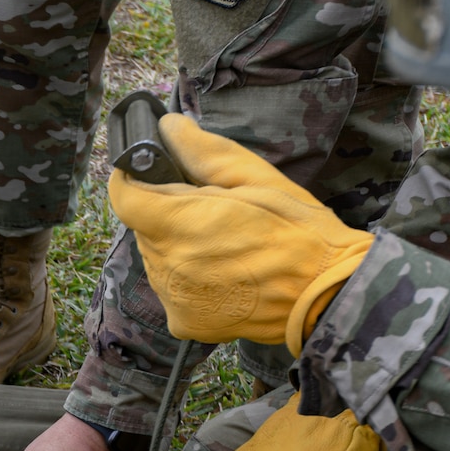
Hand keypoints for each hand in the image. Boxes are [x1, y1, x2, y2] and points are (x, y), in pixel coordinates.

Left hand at [107, 114, 373, 351]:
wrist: (325, 296)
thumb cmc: (299, 232)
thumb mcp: (257, 179)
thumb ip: (205, 153)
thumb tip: (168, 128)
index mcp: (182, 223)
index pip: (124, 197)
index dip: (131, 180)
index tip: (147, 173)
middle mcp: (168, 265)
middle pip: (145, 227)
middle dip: (167, 214)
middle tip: (212, 212)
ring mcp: (173, 297)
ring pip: (158, 258)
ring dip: (178, 246)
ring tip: (224, 245)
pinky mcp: (184, 322)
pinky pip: (171, 290)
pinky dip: (188, 279)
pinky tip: (224, 274)